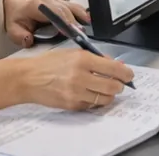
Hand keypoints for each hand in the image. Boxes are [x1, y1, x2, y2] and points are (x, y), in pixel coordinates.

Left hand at [3, 0, 90, 47]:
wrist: (18, 5)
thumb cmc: (17, 18)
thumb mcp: (13, 29)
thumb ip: (20, 36)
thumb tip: (29, 40)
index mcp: (37, 6)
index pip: (52, 11)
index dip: (62, 20)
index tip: (68, 31)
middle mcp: (50, 1)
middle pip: (65, 10)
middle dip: (74, 22)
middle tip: (81, 35)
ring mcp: (58, 1)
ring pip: (72, 7)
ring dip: (80, 17)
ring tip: (87, 28)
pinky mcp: (64, 3)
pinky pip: (75, 7)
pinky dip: (82, 14)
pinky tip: (88, 21)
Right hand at [14, 47, 132, 111]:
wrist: (28, 78)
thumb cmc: (49, 63)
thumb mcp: (73, 53)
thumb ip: (95, 58)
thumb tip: (115, 64)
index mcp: (83, 59)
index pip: (113, 68)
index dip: (126, 73)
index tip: (129, 75)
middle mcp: (80, 76)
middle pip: (113, 86)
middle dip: (120, 86)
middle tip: (119, 84)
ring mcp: (76, 93)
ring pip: (105, 98)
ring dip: (110, 95)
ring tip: (106, 89)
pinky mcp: (71, 104)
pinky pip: (92, 105)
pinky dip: (95, 100)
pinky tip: (91, 94)